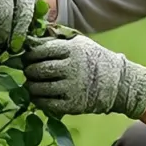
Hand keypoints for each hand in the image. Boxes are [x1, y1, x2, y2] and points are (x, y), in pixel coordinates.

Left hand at [21, 33, 145, 118]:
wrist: (119, 83)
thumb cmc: (95, 60)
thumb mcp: (80, 43)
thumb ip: (57, 41)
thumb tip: (31, 40)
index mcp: (73, 50)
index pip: (41, 50)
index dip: (29, 54)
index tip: (27, 56)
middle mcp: (71, 68)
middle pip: (38, 69)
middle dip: (29, 70)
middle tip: (28, 70)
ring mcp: (72, 88)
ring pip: (39, 88)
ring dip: (31, 86)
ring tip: (32, 83)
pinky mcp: (73, 105)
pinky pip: (46, 104)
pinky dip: (38, 100)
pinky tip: (38, 96)